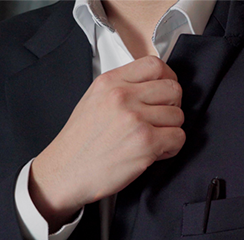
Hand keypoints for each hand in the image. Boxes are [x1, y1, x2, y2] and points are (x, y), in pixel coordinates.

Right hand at [29, 55, 184, 230]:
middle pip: (173, 88)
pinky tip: (155, 151)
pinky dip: (172, 147)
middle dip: (173, 106)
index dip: (167, 78)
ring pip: (178, 115)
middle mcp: (122, 97)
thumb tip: (152, 85)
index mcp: (110, 82)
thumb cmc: (79, 143)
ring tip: (153, 139)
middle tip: (161, 120)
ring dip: (171, 130)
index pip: (155, 64)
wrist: (64, 172)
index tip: (165, 92)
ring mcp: (135, 118)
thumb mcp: (94, 100)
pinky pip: (179, 137)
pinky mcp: (146, 142)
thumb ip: (122, 88)